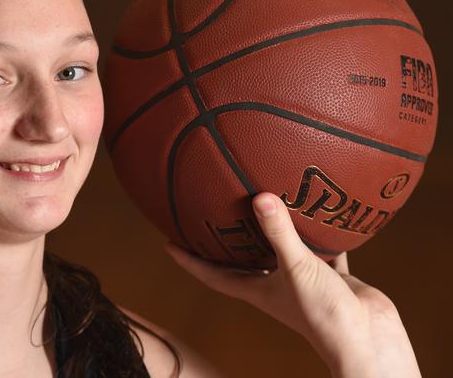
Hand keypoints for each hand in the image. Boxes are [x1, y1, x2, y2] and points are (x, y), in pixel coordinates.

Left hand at [164, 192, 420, 377]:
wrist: (369, 340)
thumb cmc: (325, 315)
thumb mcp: (297, 268)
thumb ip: (279, 233)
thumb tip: (259, 196)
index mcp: (257, 289)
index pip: (212, 275)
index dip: (189, 260)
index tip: (168, 242)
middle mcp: (275, 285)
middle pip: (242, 261)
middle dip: (228, 240)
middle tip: (215, 212)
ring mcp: (302, 281)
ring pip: (281, 251)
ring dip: (273, 231)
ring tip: (264, 202)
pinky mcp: (330, 277)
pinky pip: (321, 250)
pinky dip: (320, 234)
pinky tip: (321, 214)